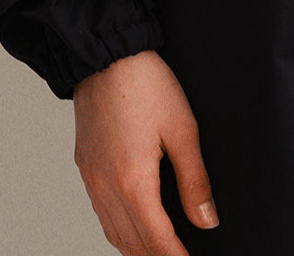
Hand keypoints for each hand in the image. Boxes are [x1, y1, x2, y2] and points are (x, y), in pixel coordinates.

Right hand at [73, 50, 216, 252]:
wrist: (107, 56)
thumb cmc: (147, 85)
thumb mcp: (183, 129)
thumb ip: (194, 179)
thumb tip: (207, 219)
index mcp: (132, 181)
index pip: (156, 240)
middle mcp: (105, 188)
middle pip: (132, 244)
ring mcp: (91, 180)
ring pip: (113, 234)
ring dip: (137, 249)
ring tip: (161, 253)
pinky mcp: (86, 168)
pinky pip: (102, 214)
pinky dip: (120, 230)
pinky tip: (135, 228)